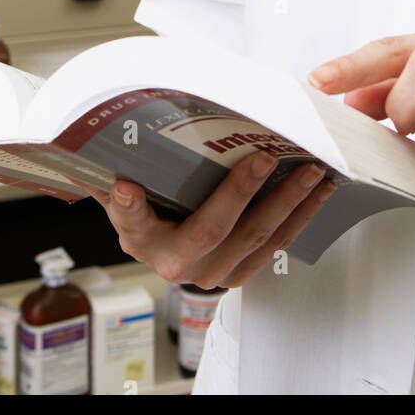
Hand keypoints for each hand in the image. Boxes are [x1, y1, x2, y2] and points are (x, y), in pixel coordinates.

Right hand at [91, 155, 335, 288]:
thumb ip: (114, 169)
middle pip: (213, 228)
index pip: (133, 219)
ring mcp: (213, 271)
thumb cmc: (150, 207)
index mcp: (142, 237)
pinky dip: (300, 217)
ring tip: (311, 171)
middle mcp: (177, 262)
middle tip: (264, 157)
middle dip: (242, 191)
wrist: (167, 246)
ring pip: (255, 238)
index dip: (129, 207)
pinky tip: (318, 193)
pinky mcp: (240, 272)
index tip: (125, 187)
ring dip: (288, 203)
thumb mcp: (124, 189)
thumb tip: (96, 142)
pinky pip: (275, 245)